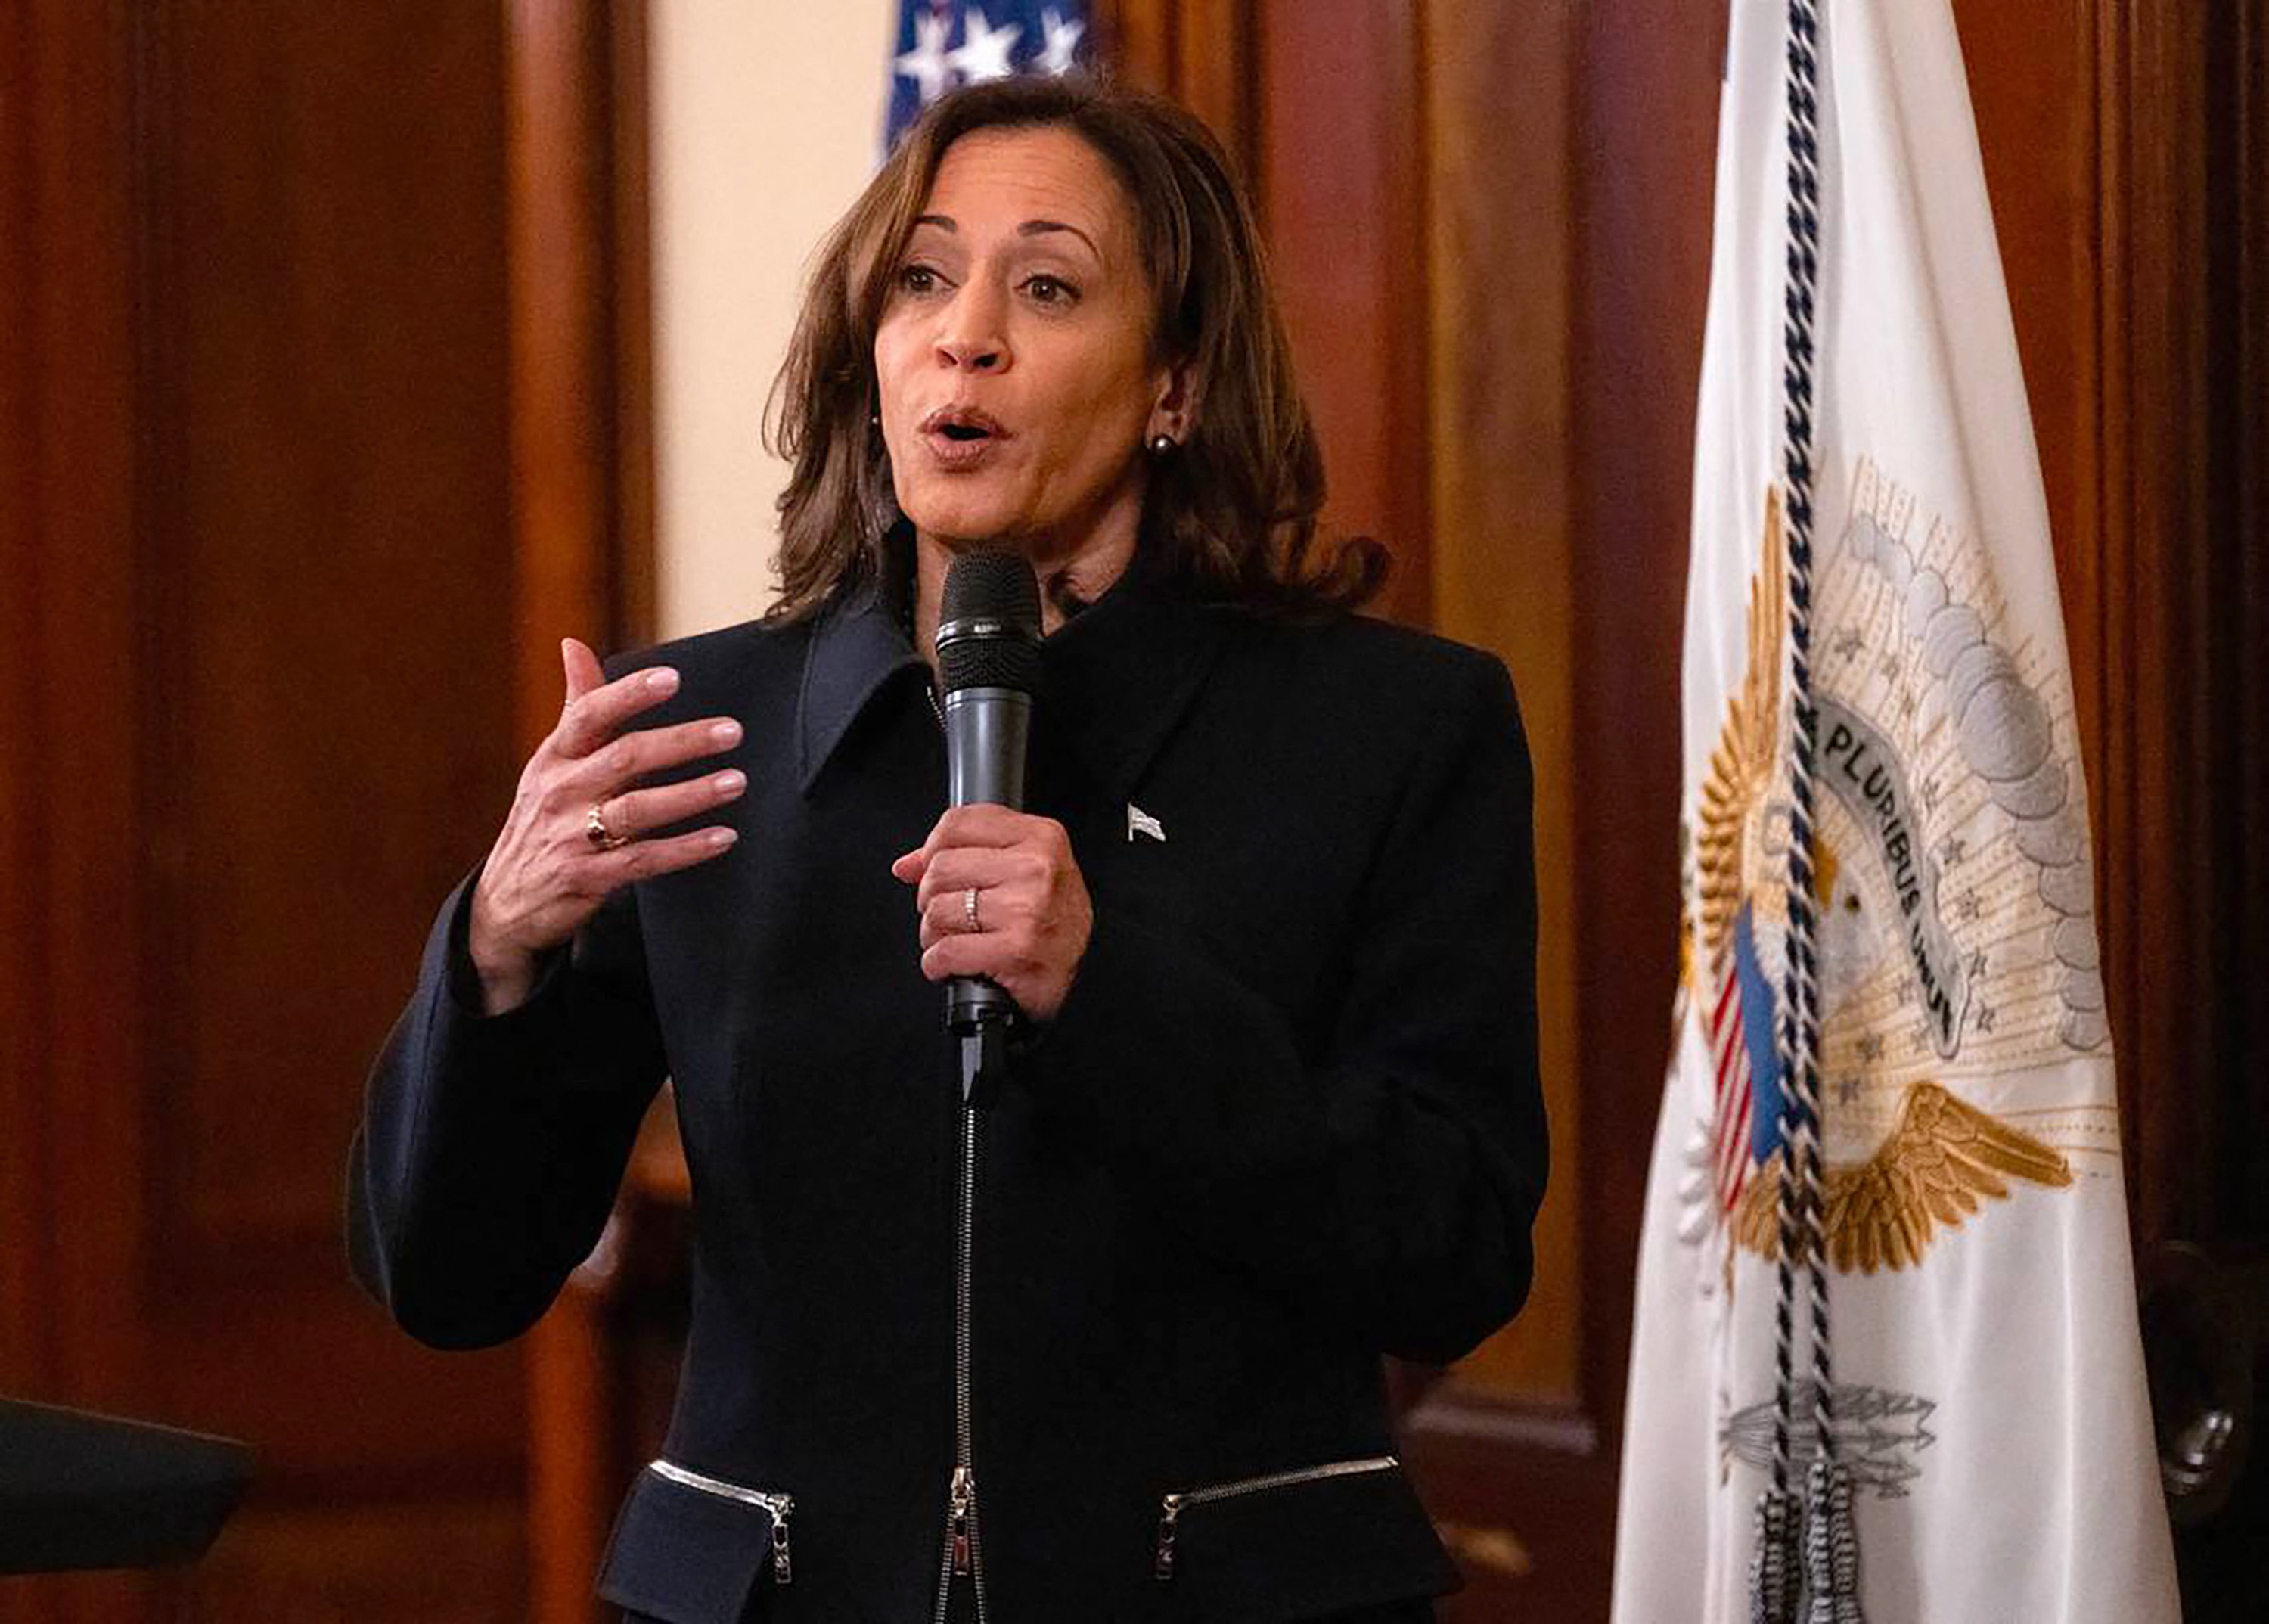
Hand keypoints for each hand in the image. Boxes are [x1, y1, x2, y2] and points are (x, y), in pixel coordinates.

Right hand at [466, 638, 745, 1012]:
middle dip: (681, 743)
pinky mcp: (587, 878)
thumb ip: (577, 706)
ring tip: (736, 781)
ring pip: (637, 810)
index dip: (628, 695)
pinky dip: (685, 849)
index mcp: (553, 757)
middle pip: (624, 759)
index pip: (589, 716)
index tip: (672, 679)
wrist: (506, 901)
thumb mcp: (551, 762)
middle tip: (731, 732)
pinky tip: (723, 837)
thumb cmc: (544, 817)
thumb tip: (573, 644)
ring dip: (691, 795)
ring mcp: (571, 838)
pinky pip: (643, 860)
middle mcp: (559, 793)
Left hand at [891, 805, 1092, 1022]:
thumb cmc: (1049, 920)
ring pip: (938, 910)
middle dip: (932, 898)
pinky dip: (938, 963)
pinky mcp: (1016, 950)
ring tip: (957, 939)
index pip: (958, 823)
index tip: (935, 869)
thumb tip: (907, 864)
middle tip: (951, 914)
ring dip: (934, 934)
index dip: (932, 848)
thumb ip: (966, 855)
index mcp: (1040, 837)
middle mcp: (1037, 868)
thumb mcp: (1022, 870)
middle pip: (940, 868)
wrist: (1078, 971)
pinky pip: (946, 951)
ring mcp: (1027, 909)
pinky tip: (955, 964)